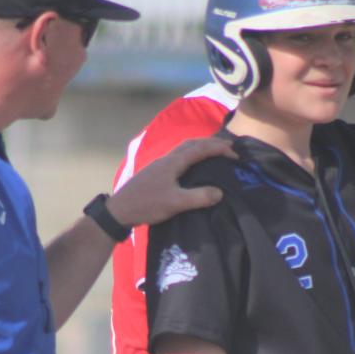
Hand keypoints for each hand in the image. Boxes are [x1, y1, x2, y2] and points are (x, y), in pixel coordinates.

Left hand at [106, 137, 234, 226]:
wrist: (119, 210)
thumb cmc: (147, 205)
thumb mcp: (175, 203)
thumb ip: (199, 197)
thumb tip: (220, 192)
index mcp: (174, 162)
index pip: (201, 148)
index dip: (220, 149)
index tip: (235, 155)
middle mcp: (167, 159)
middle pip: (192, 143)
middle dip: (211, 143)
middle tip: (228, 149)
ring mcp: (160, 165)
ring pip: (184, 149)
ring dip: (201, 148)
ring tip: (213, 154)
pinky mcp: (156, 173)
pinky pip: (178, 157)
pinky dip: (191, 156)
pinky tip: (191, 168)